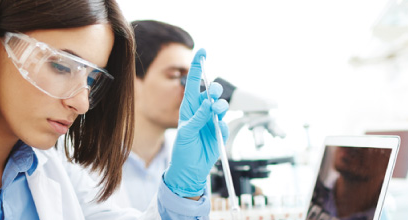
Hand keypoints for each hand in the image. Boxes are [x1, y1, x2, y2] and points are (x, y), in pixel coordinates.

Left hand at [163, 49, 228, 197]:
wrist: (190, 170)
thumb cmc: (183, 150)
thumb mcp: (187, 133)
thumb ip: (198, 118)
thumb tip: (209, 104)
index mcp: (189, 108)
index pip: (194, 83)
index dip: (198, 67)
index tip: (202, 51)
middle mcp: (201, 111)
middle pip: (210, 93)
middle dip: (214, 89)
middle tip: (213, 92)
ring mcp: (211, 121)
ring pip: (220, 106)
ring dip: (220, 105)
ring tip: (217, 110)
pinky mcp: (219, 131)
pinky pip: (224, 123)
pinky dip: (222, 125)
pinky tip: (218, 131)